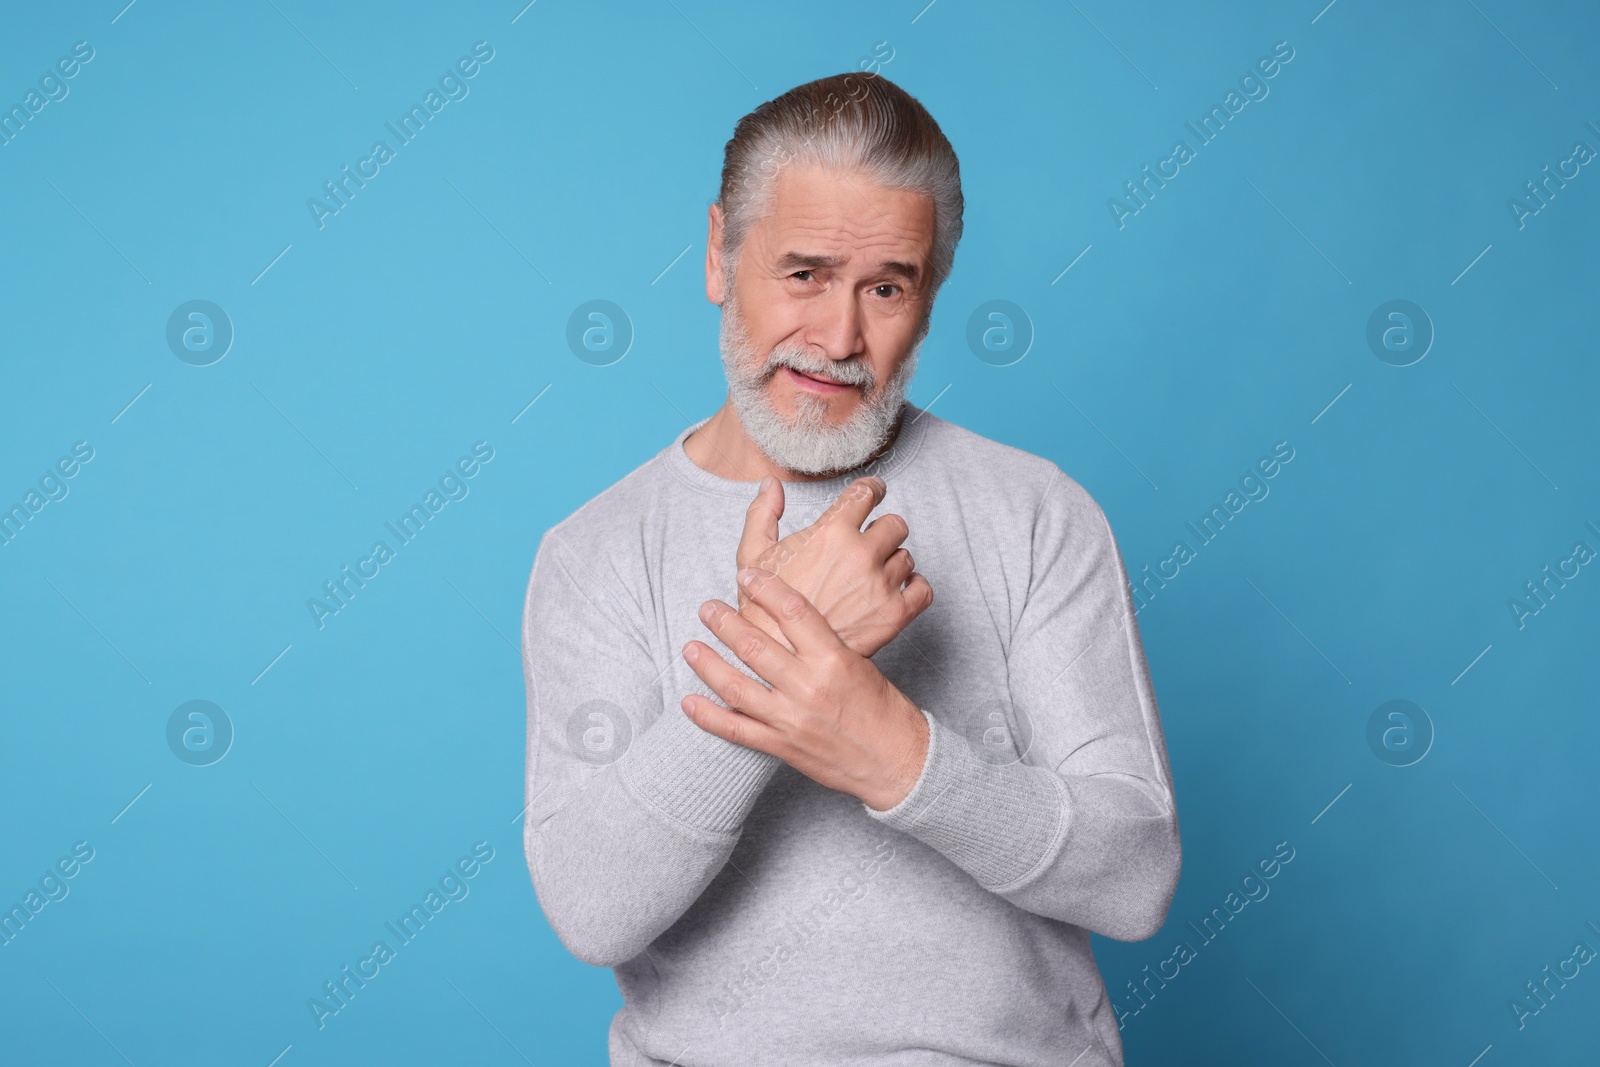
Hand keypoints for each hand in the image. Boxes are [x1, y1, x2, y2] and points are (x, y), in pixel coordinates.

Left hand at [681, 566, 929, 811]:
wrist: (897, 762)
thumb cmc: (883, 709)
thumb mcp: (861, 664)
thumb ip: (823, 644)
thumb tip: (789, 621)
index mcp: (833, 658)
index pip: (791, 610)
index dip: (764, 587)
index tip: (745, 575)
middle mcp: (808, 685)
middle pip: (754, 645)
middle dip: (724, 623)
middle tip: (707, 608)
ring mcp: (791, 718)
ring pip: (736, 685)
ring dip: (708, 663)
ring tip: (690, 646)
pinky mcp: (782, 746)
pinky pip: (737, 730)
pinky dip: (709, 716)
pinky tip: (689, 702)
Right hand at [736, 475, 932, 658]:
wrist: (779, 656)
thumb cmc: (762, 608)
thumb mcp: (751, 555)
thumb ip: (762, 513)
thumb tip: (772, 484)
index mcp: (832, 532)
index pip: (867, 493)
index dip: (872, 488)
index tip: (874, 492)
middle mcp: (862, 554)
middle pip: (895, 524)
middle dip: (883, 529)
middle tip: (870, 543)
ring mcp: (881, 585)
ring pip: (907, 557)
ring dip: (893, 561)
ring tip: (873, 574)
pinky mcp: (894, 615)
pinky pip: (923, 589)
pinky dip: (915, 587)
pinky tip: (898, 590)